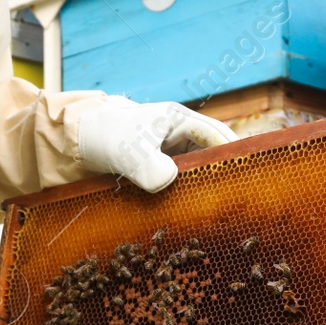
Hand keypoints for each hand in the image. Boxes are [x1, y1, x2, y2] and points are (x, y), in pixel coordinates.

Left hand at [77, 97, 237, 191]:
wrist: (78, 142)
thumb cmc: (106, 139)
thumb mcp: (128, 154)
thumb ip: (150, 169)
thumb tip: (169, 181)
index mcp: (177, 118)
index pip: (217, 135)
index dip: (233, 153)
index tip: (246, 174)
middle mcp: (178, 130)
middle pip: (212, 150)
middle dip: (222, 169)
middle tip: (237, 195)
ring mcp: (169, 146)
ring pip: (197, 164)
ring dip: (204, 181)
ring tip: (218, 204)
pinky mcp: (159, 161)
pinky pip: (181, 174)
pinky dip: (187, 187)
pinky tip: (191, 206)